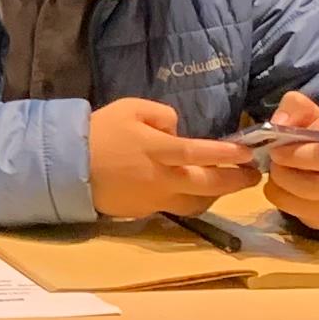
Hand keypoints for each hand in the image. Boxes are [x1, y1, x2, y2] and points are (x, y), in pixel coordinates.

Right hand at [87, 96, 253, 220]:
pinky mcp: (146, 211)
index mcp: (157, 150)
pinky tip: (194, 192)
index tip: (248, 152)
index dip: (227, 154)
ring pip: (198, 203)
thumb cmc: (99, 132)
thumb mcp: (129, 108)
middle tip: (252, 174)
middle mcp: (162, 178)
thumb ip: (161, 115)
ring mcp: (155, 199)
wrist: (67, 166)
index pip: (200, 153)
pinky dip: (192, 200)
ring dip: (217, 195)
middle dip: (235, 180)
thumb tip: (178, 128)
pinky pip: (177, 207)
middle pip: (209, 184)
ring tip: (225, 184)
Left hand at [252, 90, 318, 228]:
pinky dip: (273, 189)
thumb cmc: (312, 147)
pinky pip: (281, 198)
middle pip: (315, 155)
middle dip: (288, 152)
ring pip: (291, 179)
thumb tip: (279, 121)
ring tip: (281, 168)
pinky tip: (283, 186)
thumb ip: (295, 109)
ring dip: (277, 171)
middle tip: (276, 150)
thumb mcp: (306, 120)